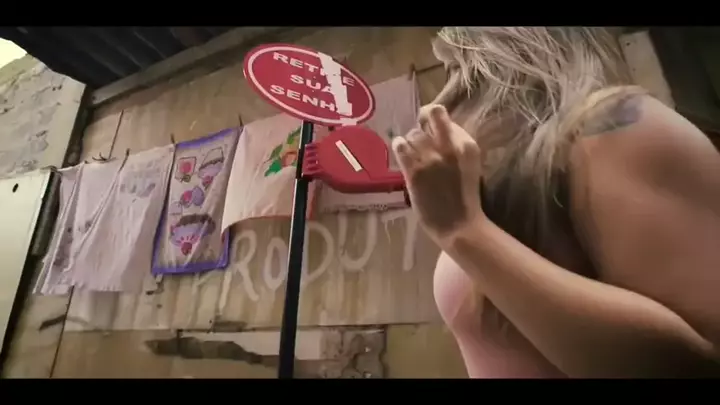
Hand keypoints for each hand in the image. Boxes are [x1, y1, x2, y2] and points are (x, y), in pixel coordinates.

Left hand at [392, 104, 485, 244]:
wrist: (459, 227)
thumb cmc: (465, 199)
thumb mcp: (469, 166)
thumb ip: (457, 148)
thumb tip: (438, 132)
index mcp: (468, 145)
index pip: (445, 116)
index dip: (434, 119)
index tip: (430, 126)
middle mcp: (449, 147)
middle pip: (430, 114)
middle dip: (423, 119)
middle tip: (419, 130)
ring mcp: (431, 158)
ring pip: (413, 133)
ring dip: (411, 140)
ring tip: (412, 152)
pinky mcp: (414, 171)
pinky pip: (401, 146)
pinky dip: (400, 146)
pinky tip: (402, 152)